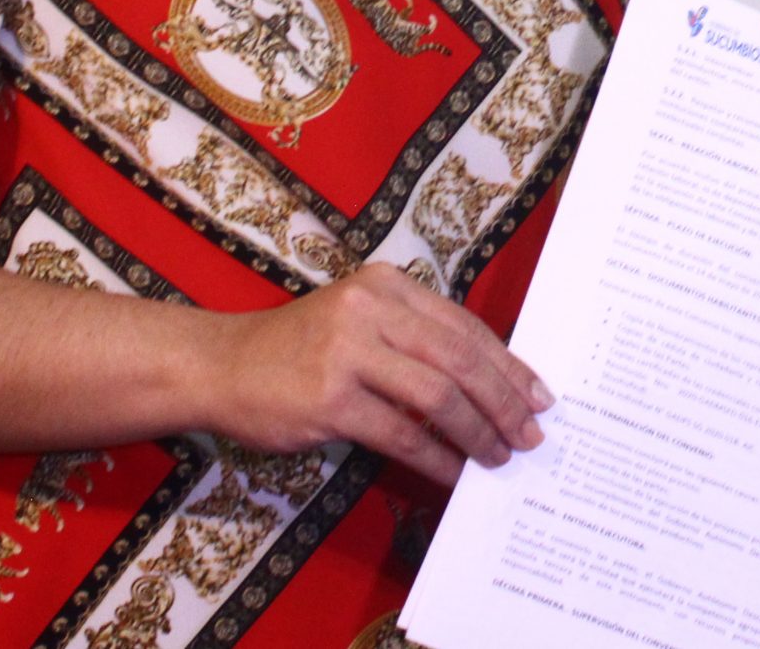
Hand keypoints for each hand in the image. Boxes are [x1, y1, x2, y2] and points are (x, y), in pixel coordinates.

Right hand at [206, 261, 552, 486]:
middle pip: (461, 359)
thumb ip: (415, 339)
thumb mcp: (359, 320)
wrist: (221, 365)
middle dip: (505, 401)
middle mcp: (371, 310)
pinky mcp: (330, 399)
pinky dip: (435, 458)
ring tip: (499, 456)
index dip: (509, 364)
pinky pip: (401, 434)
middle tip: (531, 433)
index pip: (465, 326)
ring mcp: (348, 353)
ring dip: (478, 432)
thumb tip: (489, 383)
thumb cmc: (299, 348)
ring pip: (438, 396)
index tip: (538, 395)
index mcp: (387, 285)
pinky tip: (453, 473)